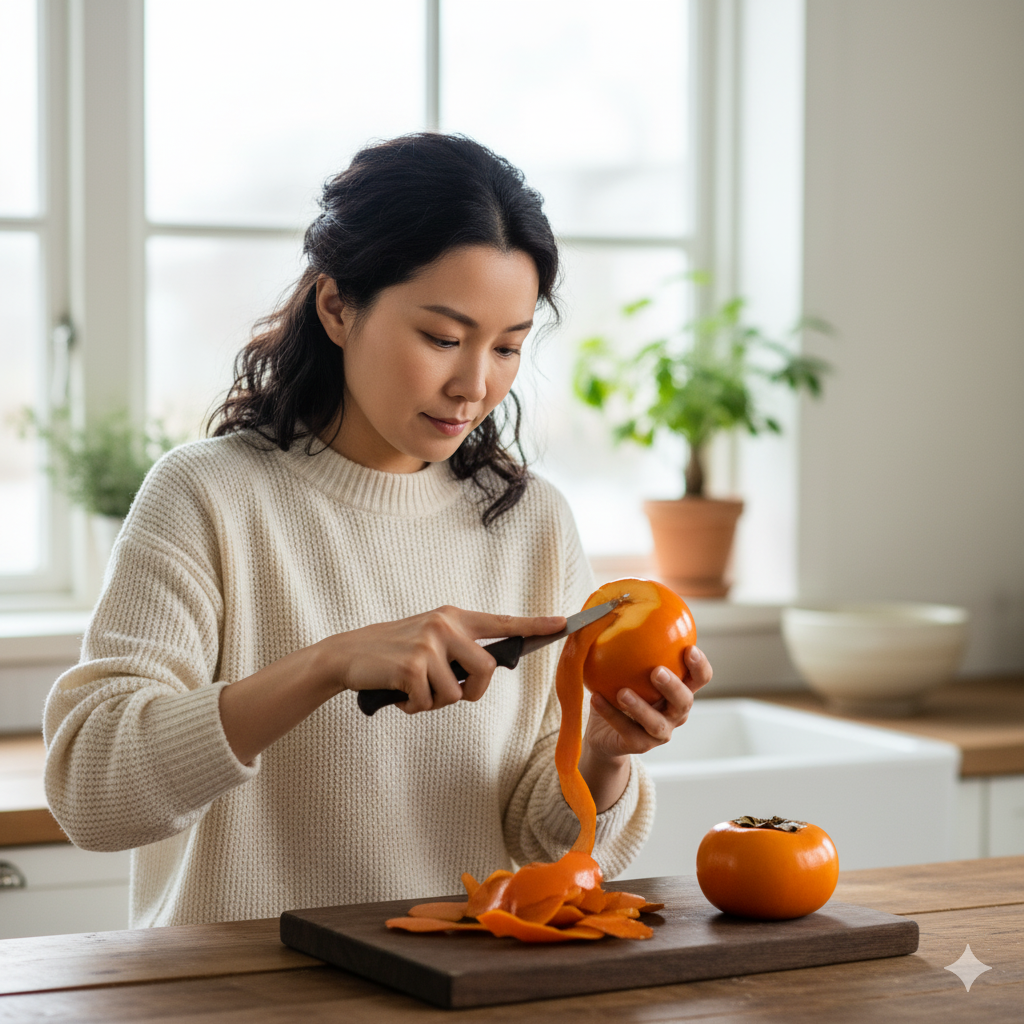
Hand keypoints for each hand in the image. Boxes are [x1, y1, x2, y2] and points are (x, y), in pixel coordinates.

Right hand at [318, 607, 566, 713]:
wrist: (349, 654)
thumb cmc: (395, 654)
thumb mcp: (430, 640)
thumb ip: (460, 649)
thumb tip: (489, 670)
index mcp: (454, 617)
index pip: (502, 623)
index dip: (535, 626)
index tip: (564, 623)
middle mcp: (445, 624)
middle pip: (487, 671)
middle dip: (471, 693)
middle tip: (447, 694)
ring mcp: (428, 643)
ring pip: (457, 693)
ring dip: (435, 702)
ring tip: (413, 690)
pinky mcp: (412, 666)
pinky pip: (430, 702)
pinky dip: (414, 707)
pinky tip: (399, 694)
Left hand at [578, 646, 712, 810]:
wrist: (606, 733)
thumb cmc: (620, 692)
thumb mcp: (627, 670)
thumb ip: (628, 648)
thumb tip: (611, 609)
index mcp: (678, 690)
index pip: (700, 678)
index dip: (700, 666)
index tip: (689, 649)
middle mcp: (674, 712)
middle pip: (684, 702)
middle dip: (673, 687)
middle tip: (657, 671)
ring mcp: (659, 732)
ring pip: (656, 722)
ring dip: (640, 707)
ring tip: (623, 692)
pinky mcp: (640, 745)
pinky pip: (626, 730)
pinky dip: (610, 714)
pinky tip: (596, 699)